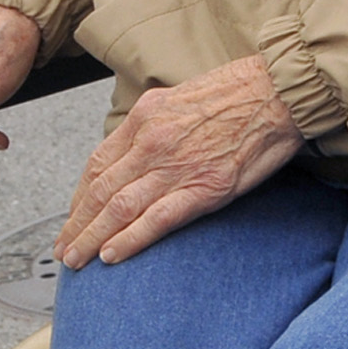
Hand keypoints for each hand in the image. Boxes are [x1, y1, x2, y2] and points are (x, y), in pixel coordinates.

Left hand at [57, 55, 301, 267]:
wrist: (283, 90)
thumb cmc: (244, 89)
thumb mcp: (184, 94)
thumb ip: (159, 122)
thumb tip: (144, 144)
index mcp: (146, 117)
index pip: (97, 163)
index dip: (79, 196)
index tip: (74, 216)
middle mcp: (152, 142)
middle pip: (100, 191)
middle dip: (76, 225)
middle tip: (64, 249)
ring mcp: (176, 166)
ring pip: (118, 209)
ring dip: (92, 238)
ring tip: (78, 260)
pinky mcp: (204, 188)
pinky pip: (156, 220)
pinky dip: (130, 240)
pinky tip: (113, 255)